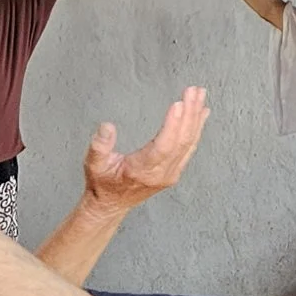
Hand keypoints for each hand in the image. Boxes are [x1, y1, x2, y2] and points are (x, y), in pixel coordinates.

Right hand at [82, 88, 209, 213]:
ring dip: (196, 117)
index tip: (179, 104)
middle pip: (181, 141)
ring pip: (188, 144)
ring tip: (200, 95)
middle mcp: (161, 173)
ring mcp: (170, 173)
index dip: (172, 125)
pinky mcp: (174, 171)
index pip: (163, 146)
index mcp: (142, 171)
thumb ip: (99, 146)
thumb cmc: (103, 183)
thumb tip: (107, 126)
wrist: (111, 204)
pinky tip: (202, 113)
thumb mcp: (93, 165)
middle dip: (189, 113)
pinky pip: (190, 148)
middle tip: (194, 91)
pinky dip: (197, 128)